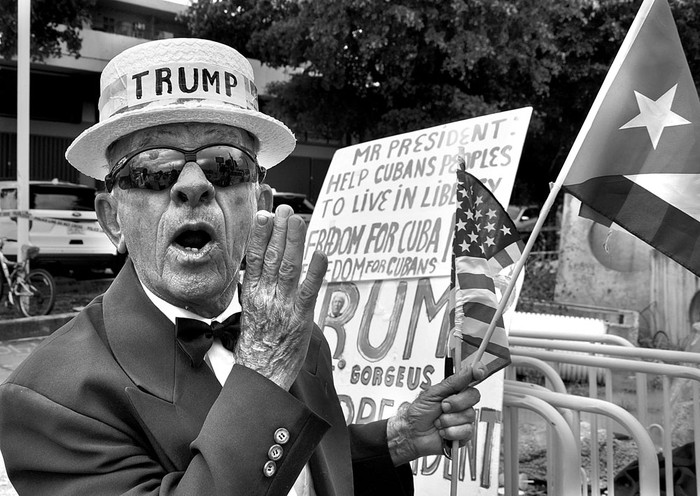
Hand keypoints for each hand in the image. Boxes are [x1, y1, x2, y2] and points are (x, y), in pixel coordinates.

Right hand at [236, 205, 327, 389]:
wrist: (260, 374)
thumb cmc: (258, 344)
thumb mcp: (249, 311)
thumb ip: (256, 288)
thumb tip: (257, 268)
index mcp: (252, 293)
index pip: (254, 257)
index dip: (259, 235)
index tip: (264, 215)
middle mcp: (266, 296)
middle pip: (272, 257)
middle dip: (279, 231)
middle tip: (284, 209)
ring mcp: (283, 306)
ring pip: (288, 267)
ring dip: (294, 242)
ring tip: (297, 221)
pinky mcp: (300, 317)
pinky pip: (309, 291)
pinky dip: (315, 272)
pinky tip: (321, 254)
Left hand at [386, 362, 485, 465]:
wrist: (413, 434)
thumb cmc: (420, 413)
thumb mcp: (432, 394)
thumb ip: (452, 382)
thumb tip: (467, 370)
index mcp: (454, 391)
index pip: (472, 379)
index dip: (478, 373)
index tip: (478, 372)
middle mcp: (461, 404)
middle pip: (473, 396)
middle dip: (456, 402)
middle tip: (443, 406)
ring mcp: (464, 419)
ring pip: (469, 415)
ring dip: (449, 420)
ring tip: (439, 422)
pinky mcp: (464, 435)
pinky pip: (466, 431)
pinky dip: (450, 431)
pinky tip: (443, 431)